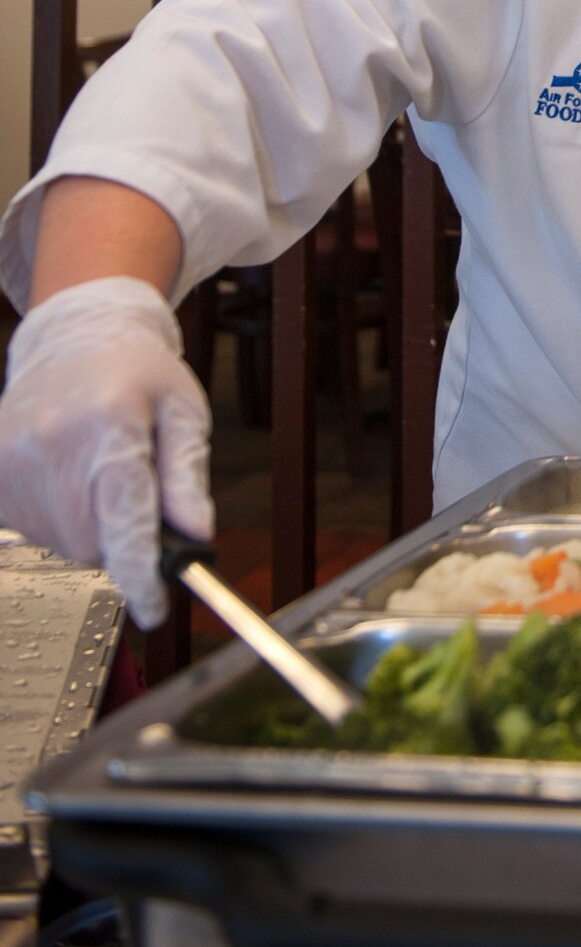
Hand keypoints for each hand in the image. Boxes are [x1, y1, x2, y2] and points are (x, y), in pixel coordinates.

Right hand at [0, 277, 213, 627]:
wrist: (75, 340)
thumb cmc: (139, 373)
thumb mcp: (184, 411)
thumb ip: (188, 475)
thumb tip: (197, 533)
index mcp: (109, 424)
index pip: (125, 517)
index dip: (141, 571)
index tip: (154, 607)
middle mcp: (53, 443)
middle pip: (94, 541)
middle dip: (124, 535)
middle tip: (136, 489)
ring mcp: (14, 460)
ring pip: (65, 542)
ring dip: (92, 526)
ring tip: (100, 471)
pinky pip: (36, 529)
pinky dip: (62, 518)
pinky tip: (71, 476)